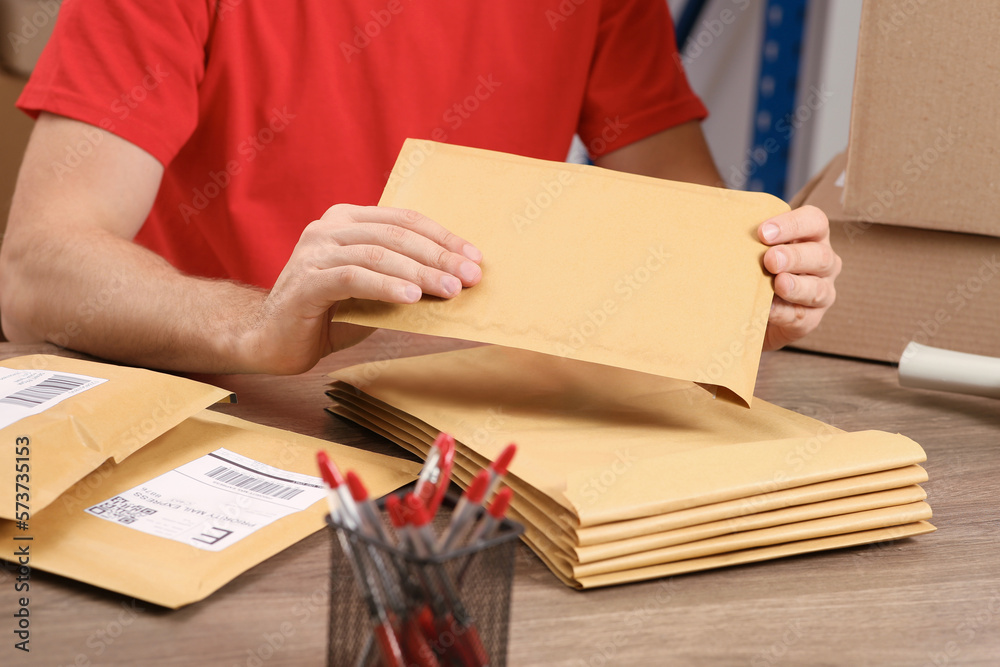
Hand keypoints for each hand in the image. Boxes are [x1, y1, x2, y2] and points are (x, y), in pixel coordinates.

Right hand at [240, 204, 482, 373]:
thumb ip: (402, 279)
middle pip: (395, 234)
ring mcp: (314, 252)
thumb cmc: (326, 316)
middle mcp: (328, 229)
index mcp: (347, 221)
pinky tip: (412, 297)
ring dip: (419, 271)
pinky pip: (353, 277)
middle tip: (471, 276)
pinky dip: (386, 285)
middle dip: (439, 255)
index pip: (403, 220)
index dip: (442, 237)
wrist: (268, 340)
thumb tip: (454, 284)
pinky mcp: (306, 281)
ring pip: (378, 253)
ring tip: (450, 289)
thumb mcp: (372, 293)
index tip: (474, 258)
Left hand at [758, 205, 840, 349]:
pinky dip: (783, 313)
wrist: (750, 309)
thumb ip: (748, 238)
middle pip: (820, 256)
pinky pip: (801, 316)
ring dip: (796, 286)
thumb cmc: (754, 267)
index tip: (763, 232)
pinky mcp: (811, 319)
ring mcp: (821, 292)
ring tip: (777, 284)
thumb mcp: (753, 248)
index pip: (814, 221)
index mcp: (811, 237)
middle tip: (770, 259)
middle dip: (794, 257)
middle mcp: (824, 263)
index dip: (792, 225)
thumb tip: (722, 228)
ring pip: (817, 289)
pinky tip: (768, 309)